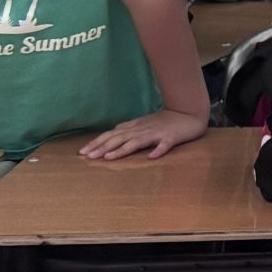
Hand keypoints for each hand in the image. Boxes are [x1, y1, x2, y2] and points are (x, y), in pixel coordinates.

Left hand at [81, 109, 208, 160]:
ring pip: (137, 142)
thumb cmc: (165, 120)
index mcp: (135, 127)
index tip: (82, 152)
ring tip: (108, 157)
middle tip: (88, 156)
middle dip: (103, 147)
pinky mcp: (172, 138)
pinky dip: (158, 150)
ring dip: (122, 150)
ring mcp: (157, 134)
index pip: (112, 135)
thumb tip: (113, 130)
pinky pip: (165, 145)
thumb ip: (129, 127)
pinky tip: (152, 157)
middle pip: (120, 138)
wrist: (189, 113)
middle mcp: (142, 130)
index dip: (97, 143)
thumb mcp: (144, 122)